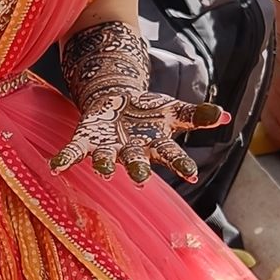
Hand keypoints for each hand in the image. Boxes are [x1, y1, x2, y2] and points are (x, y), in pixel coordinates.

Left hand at [51, 91, 227, 184]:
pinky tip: (55, 166)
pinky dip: (64, 159)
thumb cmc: (149, 112)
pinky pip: (74, 151)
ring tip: (101, 171)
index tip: (191, 174)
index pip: (172, 156)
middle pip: (137, 162)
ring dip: (103, 165)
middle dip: (138, 169)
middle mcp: (132, 152)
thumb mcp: (174, 110)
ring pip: (106, 160)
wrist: (117, 101)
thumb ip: (197, 114)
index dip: (181, 165)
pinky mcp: (87, 140)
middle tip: (140, 178)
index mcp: (156, 145)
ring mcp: (109, 149)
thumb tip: (224, 115)